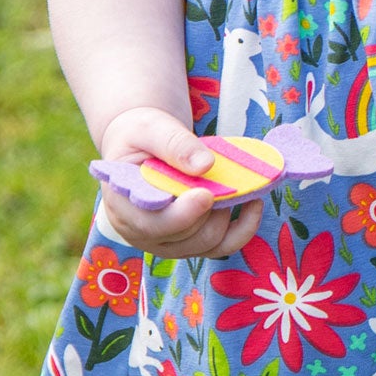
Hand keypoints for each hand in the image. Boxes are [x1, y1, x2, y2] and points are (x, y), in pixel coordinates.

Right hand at [95, 107, 262, 260]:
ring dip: (228, 218)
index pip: (151, 224)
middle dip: (211, 210)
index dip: (182, 214)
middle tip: (229, 181)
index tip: (206, 194)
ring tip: (241, 188)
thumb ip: (175, 144)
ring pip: (207, 245)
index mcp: (122, 205)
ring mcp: (166, 242)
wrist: (144, 144)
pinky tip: (253, 204)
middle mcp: (141, 233)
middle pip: (185, 236)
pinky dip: (243, 228)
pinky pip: (221, 247)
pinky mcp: (189, 243)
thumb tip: (205, 165)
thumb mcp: (151, 128)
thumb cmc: (142, 135)